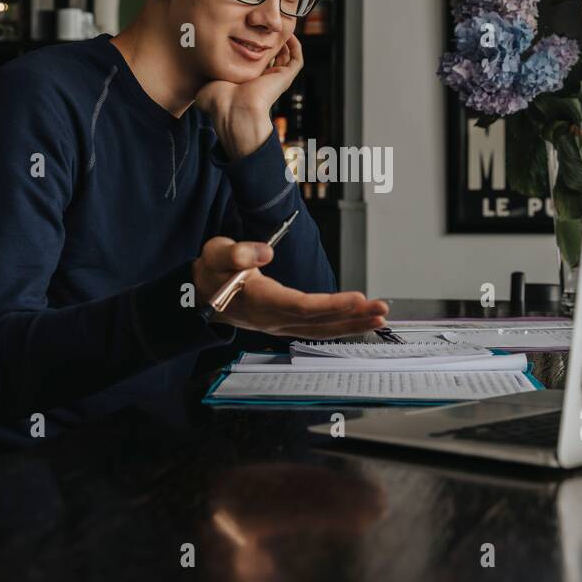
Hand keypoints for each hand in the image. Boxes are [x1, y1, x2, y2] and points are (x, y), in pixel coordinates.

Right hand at [192, 235, 388, 337]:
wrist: (201, 294)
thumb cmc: (211, 271)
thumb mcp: (215, 253)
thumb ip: (237, 253)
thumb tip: (265, 252)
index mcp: (258, 301)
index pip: (300, 306)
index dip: (330, 304)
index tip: (357, 298)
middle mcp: (272, 319)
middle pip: (318, 322)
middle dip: (352, 316)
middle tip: (381, 308)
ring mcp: (279, 325)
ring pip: (321, 330)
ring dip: (352, 324)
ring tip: (379, 316)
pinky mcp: (285, 324)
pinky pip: (318, 329)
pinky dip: (341, 326)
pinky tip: (360, 321)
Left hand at [195, 35, 302, 158]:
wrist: (234, 109)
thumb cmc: (219, 101)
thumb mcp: (205, 86)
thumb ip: (202, 80)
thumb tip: (191, 79)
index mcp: (246, 81)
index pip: (254, 61)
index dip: (252, 45)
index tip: (247, 30)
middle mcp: (262, 80)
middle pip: (271, 56)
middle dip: (269, 39)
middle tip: (266, 23)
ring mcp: (275, 79)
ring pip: (286, 56)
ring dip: (284, 40)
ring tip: (279, 24)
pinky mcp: (285, 77)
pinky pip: (297, 59)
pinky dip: (296, 46)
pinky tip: (289, 33)